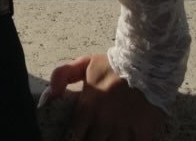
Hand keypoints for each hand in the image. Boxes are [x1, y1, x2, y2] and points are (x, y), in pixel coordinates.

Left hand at [44, 53, 164, 140]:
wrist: (147, 62)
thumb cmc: (113, 65)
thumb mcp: (86, 64)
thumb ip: (62, 75)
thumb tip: (48, 95)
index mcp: (88, 107)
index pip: (74, 136)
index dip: (73, 138)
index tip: (75, 136)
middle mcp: (103, 122)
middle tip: (92, 135)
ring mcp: (123, 129)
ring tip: (105, 136)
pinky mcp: (143, 133)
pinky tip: (123, 139)